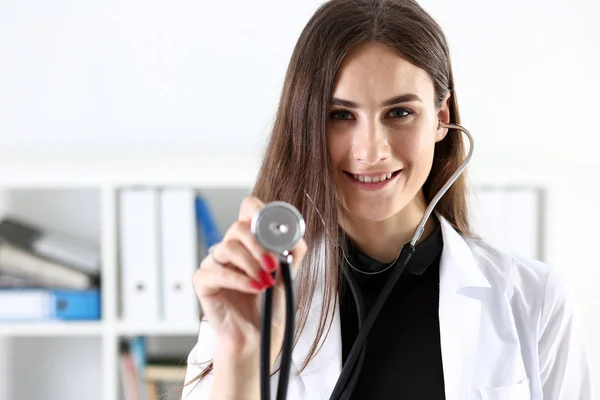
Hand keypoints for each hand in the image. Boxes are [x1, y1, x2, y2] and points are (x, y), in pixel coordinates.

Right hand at [193, 196, 306, 360]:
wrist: (259, 336)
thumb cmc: (270, 305)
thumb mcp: (289, 275)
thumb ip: (293, 252)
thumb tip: (295, 235)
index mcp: (249, 241)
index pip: (248, 209)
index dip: (260, 212)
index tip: (276, 231)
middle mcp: (230, 248)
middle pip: (239, 227)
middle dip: (260, 245)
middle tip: (273, 265)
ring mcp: (214, 263)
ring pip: (227, 247)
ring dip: (251, 264)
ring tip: (266, 282)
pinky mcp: (204, 282)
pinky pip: (216, 272)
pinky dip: (239, 279)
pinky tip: (254, 288)